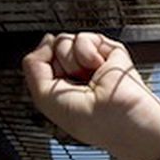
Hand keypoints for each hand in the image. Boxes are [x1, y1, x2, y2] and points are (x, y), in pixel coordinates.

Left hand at [21, 32, 159, 159]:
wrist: (125, 118)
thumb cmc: (91, 121)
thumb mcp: (45, 98)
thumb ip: (34, 66)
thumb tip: (47, 41)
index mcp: (60, 87)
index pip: (40, 62)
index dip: (42, 66)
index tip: (56, 82)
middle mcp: (75, 73)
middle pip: (51, 49)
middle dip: (58, 64)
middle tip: (76, 82)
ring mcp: (92, 61)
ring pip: (66, 40)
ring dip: (73, 60)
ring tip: (89, 77)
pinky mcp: (109, 51)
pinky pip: (85, 37)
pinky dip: (88, 52)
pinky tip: (98, 67)